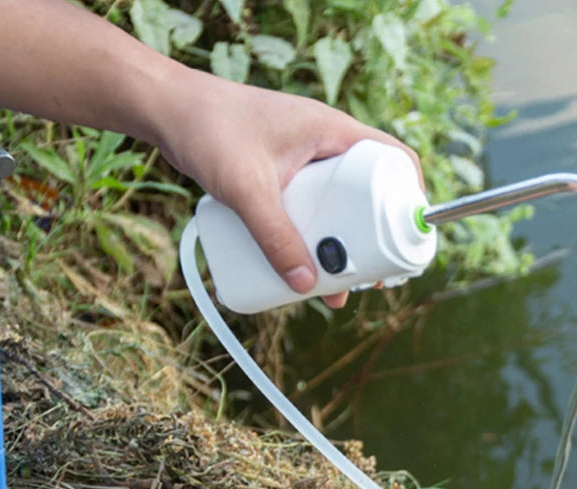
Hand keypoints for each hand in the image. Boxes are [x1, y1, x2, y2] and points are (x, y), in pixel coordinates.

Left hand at [0, 1, 423, 308]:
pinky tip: (303, 271)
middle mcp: (326, 148)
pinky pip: (313, 213)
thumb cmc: (208, 130)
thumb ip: (273, 236)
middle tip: (368, 278)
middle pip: (369, 197)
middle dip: (372, 241)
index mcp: (334, 133)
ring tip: (334, 288)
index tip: (407, 239)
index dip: (411, 199)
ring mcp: (305, 164)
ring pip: (339, 211)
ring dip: (340, 248)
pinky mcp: (285, 180)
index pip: (395, 160)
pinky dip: (314, 240)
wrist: (166, 111)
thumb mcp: (246, 189)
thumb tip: (306, 286)